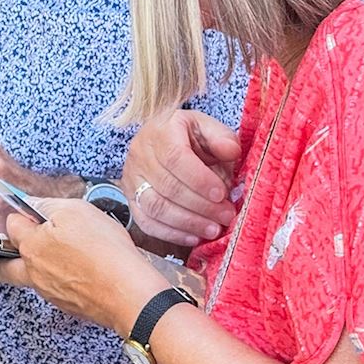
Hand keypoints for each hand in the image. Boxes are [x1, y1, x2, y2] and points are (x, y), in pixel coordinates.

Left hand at [0, 198, 166, 334]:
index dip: (21, 215)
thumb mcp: (76, 211)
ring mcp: (50, 292)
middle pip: (4, 267)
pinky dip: (61, 279)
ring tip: (62, 252)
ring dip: (37, 266)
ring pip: (30, 279)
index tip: (30, 212)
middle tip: (17, 244)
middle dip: (4, 255)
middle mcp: (34, 273)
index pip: (10, 226)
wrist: (129, 293)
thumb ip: (48, 205)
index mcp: (31, 247)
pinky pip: (54, 290)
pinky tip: (81, 269)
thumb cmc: (105, 252)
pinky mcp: (68, 305)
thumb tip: (33, 204)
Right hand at [120, 110, 240, 246]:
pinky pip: (146, 222)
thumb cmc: (187, 136)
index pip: (175, 157)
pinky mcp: (131, 199)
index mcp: (160, 133)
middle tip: (226, 215)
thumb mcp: (206, 126)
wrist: (159, 139)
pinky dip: (171, 234)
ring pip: (155, 207)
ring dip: (188, 222)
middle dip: (201, 206)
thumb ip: (221, 137)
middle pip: (167, 186)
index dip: (199, 179)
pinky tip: (194, 237)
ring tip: (214, 229)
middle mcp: (140, 155)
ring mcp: (132, 179)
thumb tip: (231, 152)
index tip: (221, 194)